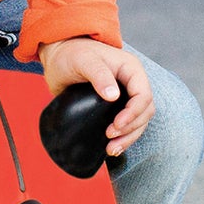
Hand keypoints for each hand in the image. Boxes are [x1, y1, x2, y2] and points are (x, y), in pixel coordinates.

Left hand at [38, 37, 152, 154]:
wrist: (58, 56)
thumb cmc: (72, 53)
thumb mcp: (84, 60)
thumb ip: (99, 75)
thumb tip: (113, 96)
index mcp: (131, 70)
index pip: (143, 96)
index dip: (133, 113)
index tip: (116, 125)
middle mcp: (132, 83)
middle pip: (144, 112)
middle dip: (131, 128)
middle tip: (110, 137)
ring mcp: (124, 95)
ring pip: (138, 121)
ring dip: (128, 137)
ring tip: (111, 149)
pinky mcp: (114, 106)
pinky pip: (126, 124)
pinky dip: (122, 136)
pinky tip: (111, 146)